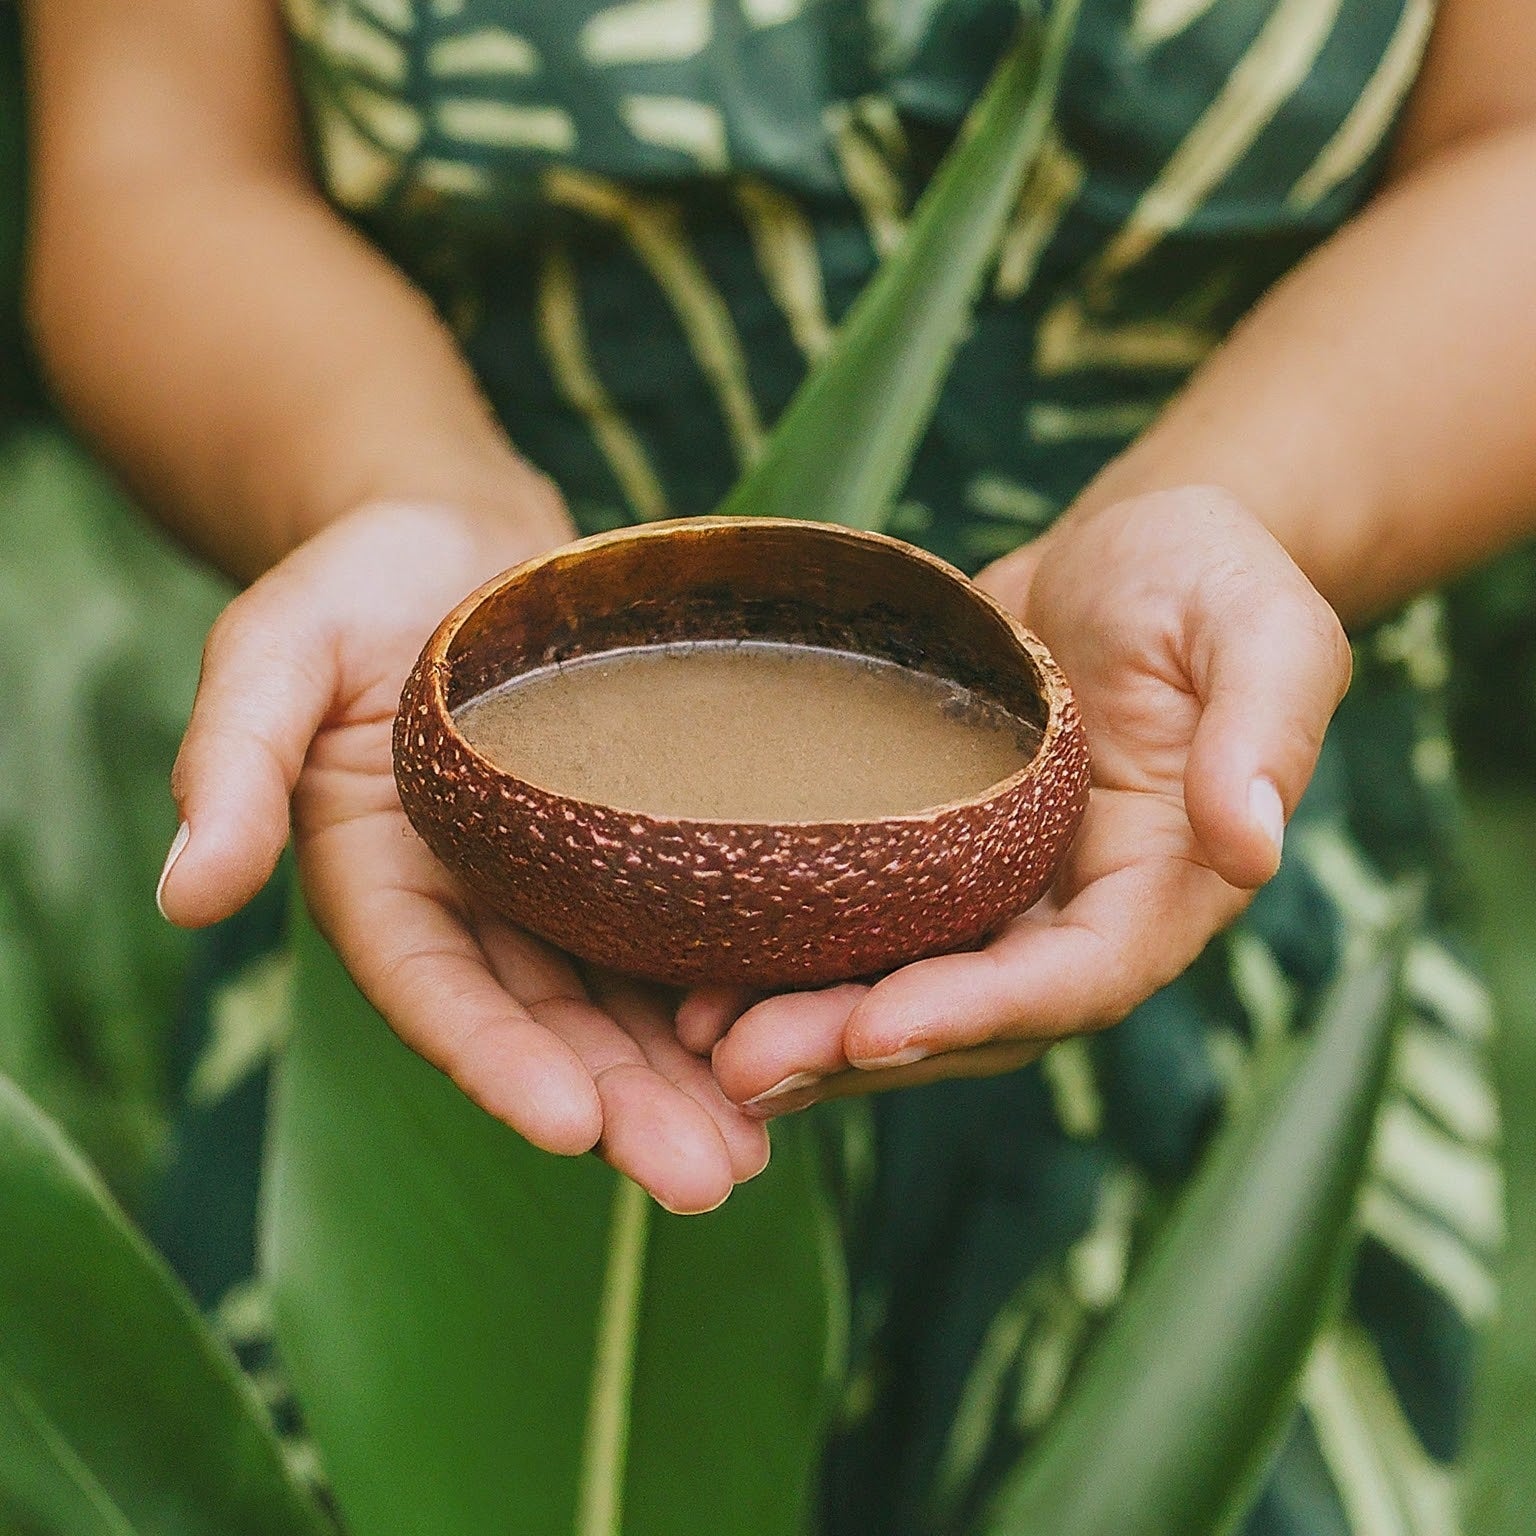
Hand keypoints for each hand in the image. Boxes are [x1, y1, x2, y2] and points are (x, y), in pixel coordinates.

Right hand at [157, 493, 768, 1212]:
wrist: (465, 538)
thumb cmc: (359, 580)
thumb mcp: (276, 650)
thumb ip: (232, 764)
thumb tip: (187, 894)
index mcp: (381, 880)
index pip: (434, 991)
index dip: (495, 1061)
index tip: (568, 1129)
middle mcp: (474, 906)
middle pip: (545, 1026)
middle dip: (620, 1109)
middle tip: (708, 1180)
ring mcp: (558, 886)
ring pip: (622, 1004)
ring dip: (686, 1084)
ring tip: (760, 1152)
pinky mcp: (633, 850)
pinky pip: (681, 932)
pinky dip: (728, 993)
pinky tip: (794, 1040)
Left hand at [680, 488, 1352, 1116]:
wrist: (1124, 554)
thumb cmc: (1206, 578)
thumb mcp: (1261, 629)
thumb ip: (1264, 731)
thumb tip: (1253, 842)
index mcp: (1158, 886)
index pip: (1071, 980)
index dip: (977, 1014)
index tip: (874, 1030)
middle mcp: (1069, 915)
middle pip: (966, 1016)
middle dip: (856, 1049)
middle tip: (740, 1067)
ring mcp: (994, 894)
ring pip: (899, 988)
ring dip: (805, 1029)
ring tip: (696, 1042)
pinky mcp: (929, 856)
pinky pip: (860, 923)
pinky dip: (788, 958)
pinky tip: (696, 973)